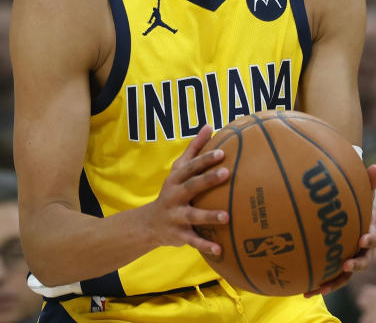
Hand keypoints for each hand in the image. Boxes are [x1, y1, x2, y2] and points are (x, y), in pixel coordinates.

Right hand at [143, 124, 229, 254]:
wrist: (149, 223)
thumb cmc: (173, 190)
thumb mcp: (178, 170)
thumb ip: (194, 149)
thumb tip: (210, 125)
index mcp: (176, 179)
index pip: (190, 167)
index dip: (205, 159)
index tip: (222, 152)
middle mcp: (174, 196)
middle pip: (191, 186)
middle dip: (207, 180)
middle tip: (226, 173)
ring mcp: (175, 216)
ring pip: (193, 216)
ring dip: (209, 216)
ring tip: (227, 216)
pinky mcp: (179, 235)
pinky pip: (193, 240)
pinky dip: (205, 245)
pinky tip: (221, 249)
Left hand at [305, 164, 375, 296]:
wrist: (337, 220)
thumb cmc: (349, 206)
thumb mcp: (356, 193)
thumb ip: (365, 182)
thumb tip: (375, 166)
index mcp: (367, 231)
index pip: (373, 236)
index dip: (370, 238)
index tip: (363, 238)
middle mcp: (360, 249)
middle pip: (363, 259)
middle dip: (357, 263)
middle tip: (347, 264)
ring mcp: (348, 260)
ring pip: (346, 275)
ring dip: (337, 282)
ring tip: (324, 287)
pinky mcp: (335, 269)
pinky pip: (330, 280)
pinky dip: (320, 286)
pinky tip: (306, 291)